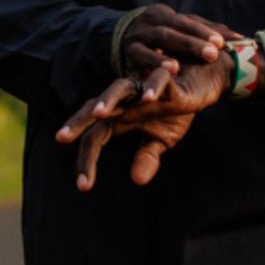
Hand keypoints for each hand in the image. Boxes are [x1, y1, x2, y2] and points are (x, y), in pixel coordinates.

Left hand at [56, 55, 231, 189]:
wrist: (203, 80)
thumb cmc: (176, 107)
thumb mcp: (162, 138)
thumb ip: (147, 157)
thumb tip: (136, 180)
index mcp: (120, 116)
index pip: (95, 138)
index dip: (87, 160)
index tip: (83, 187)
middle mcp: (127, 99)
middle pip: (96, 108)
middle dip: (78, 122)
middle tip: (61, 138)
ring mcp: (144, 86)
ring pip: (120, 88)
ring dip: (109, 98)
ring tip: (99, 112)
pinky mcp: (168, 77)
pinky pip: (158, 79)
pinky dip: (153, 87)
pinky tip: (149, 98)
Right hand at [118, 5, 237, 79]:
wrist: (123, 42)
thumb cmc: (162, 39)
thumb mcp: (182, 31)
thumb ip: (209, 32)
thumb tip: (242, 39)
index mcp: (163, 13)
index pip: (187, 20)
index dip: (204, 31)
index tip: (222, 43)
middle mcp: (149, 22)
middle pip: (172, 30)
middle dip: (192, 43)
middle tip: (212, 54)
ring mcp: (136, 38)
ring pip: (155, 42)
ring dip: (167, 55)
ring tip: (180, 66)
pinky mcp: (127, 54)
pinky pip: (140, 58)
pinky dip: (154, 63)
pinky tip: (168, 72)